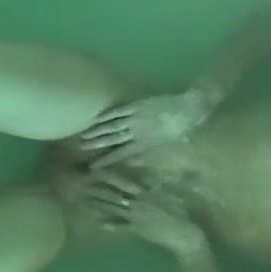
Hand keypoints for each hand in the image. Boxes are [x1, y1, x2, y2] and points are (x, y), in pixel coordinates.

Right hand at [79, 90, 209, 169]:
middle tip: (81, 149)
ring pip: (112, 126)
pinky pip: (119, 111)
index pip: (122, 153)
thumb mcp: (169, 144)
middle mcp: (137, 132)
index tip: (94, 167)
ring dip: (97, 131)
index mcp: (145, 143)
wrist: (189, 108)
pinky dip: (107, 115)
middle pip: (113, 139)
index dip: (107, 160)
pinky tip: (96, 118)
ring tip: (83, 136)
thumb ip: (153, 151)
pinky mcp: (137, 105)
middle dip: (97, 144)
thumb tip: (138, 158)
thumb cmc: (183, 128)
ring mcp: (136, 117)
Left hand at [91, 185, 205, 254]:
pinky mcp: (137, 230)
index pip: (124, 181)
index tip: (95, 170)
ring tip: (84, 200)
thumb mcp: (170, 193)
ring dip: (98, 205)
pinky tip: (99, 224)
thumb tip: (145, 174)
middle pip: (114, 194)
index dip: (108, 176)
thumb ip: (157, 183)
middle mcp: (138, 202)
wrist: (183, 235)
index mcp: (146, 192)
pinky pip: (121, 227)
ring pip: (114, 209)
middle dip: (97, 189)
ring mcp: (136, 217)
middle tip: (81, 185)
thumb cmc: (179, 213)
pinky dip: (111, 225)